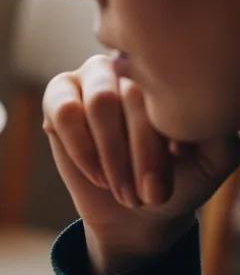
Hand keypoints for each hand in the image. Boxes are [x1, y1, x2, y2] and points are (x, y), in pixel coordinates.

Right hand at [43, 54, 239, 274]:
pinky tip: (98, 176)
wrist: (139, 212)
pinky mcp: (57, 97)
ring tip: (124, 190)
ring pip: (100, 104)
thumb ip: (216, 127)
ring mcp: (92, 75)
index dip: (172, 136)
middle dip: (142, 155)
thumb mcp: (213, 157)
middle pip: (134, 96)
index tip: (179, 168)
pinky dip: (82, 150)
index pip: (170, 86)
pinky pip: (65, 114)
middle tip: (149, 194)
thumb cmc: (180, 178)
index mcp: (171, 66)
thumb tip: (202, 106)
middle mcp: (131, 62)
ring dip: (112, 155)